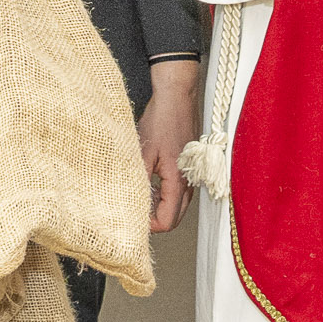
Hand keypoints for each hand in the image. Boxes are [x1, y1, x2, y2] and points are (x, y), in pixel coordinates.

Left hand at [138, 58, 202, 233]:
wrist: (177, 96)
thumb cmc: (161, 120)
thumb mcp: (143, 151)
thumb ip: (139, 180)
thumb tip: (131, 203)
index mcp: (177, 181)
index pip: (167, 221)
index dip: (149, 225)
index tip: (134, 215)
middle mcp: (189, 182)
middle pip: (175, 218)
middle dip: (155, 218)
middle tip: (136, 207)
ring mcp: (191, 175)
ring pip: (178, 205)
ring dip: (160, 205)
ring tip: (141, 191)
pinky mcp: (190, 167)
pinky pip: (180, 191)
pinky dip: (166, 194)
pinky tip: (151, 180)